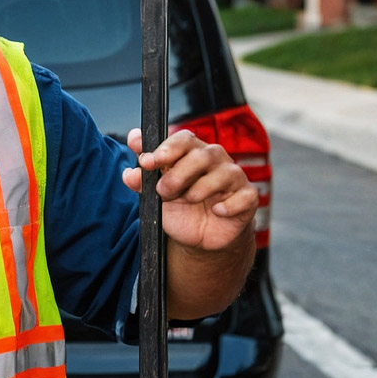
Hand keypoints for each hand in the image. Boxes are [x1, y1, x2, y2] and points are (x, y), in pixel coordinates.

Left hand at [121, 128, 257, 252]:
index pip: (183, 139)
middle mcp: (215, 160)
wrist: (202, 238)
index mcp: (191, 154)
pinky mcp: (248, 198)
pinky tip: (217, 210)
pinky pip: (245, 196)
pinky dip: (229, 204)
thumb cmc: (181, 209)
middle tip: (164, 191)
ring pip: (224, 172)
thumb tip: (129, 173)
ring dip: (200, 188)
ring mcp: (234, 178)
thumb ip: (143, 182)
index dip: (166, 148)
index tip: (147, 162)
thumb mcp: (157, 197)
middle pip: (202, 155)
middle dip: (178, 174)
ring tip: (188, 200)